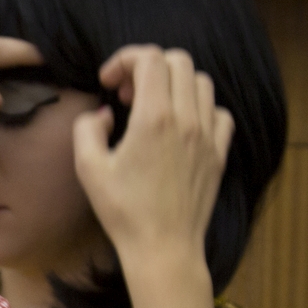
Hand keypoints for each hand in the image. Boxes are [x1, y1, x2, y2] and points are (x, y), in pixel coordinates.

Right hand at [73, 46, 232, 307]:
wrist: (163, 248)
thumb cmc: (124, 212)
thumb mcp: (88, 168)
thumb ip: (88, 128)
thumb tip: (105, 115)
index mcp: (155, 118)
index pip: (149, 58)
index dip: (124, 59)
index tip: (109, 82)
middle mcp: (187, 119)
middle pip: (178, 61)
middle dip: (149, 66)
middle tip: (129, 93)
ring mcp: (208, 136)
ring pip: (202, 82)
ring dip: (175, 84)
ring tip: (154, 107)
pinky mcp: (219, 154)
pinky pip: (219, 113)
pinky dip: (200, 108)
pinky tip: (181, 126)